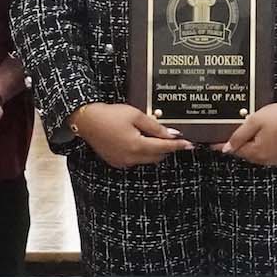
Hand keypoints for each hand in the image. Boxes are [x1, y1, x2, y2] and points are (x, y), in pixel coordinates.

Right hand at [72, 102, 193, 170]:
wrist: (86, 120)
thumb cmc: (110, 115)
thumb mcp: (135, 115)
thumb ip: (155, 127)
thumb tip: (172, 134)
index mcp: (137, 146)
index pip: (164, 147)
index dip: (178, 145)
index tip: (190, 144)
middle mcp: (131, 158)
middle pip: (157, 156)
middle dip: (167, 148)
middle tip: (173, 137)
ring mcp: (123, 162)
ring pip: (147, 159)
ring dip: (154, 150)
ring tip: (155, 136)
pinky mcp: (116, 162)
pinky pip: (135, 160)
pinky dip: (142, 152)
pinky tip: (140, 140)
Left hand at [221, 101, 276, 168]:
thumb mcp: (255, 121)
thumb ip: (239, 136)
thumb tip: (227, 149)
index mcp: (257, 152)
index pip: (235, 150)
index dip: (223, 145)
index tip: (212, 144)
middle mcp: (267, 160)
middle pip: (247, 153)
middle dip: (240, 144)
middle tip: (234, 132)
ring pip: (258, 154)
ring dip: (253, 145)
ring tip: (253, 131)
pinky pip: (270, 153)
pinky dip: (265, 146)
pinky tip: (266, 136)